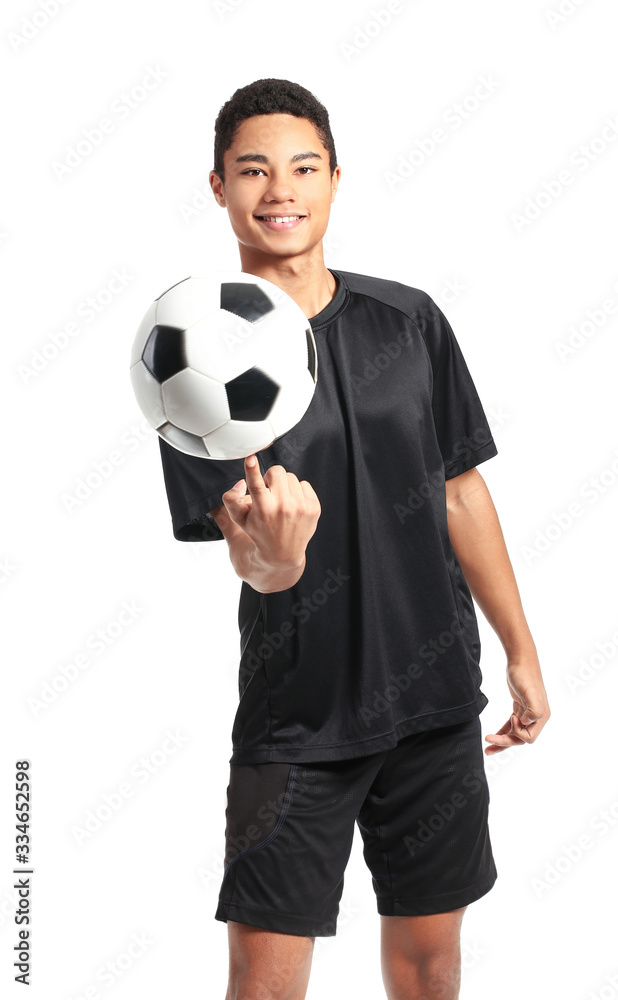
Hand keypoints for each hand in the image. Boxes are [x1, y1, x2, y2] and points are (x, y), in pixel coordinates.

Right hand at [221, 453, 320, 569]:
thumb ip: (231, 499)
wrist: (283, 553)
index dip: (252, 470)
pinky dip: (297, 492)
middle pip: (276, 471)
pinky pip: (304, 484)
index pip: (256, 485)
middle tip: (269, 494)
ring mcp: (301, 508)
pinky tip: (293, 505)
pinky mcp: (314, 508)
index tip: (250, 459)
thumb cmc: (259, 533)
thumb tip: (240, 483)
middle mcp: (283, 508)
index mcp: (263, 510)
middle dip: (271, 479)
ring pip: (291, 476)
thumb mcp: (239, 520)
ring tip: (281, 501)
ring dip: (284, 486)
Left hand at [484, 657, 550, 754]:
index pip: (529, 737)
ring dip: (502, 742)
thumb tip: (526, 722)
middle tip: (488, 744)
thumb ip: (534, 710)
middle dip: (505, 743)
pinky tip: (493, 736)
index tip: (512, 718)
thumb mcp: (530, 692)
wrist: (520, 660)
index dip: (517, 732)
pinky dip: (502, 731)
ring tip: (488, 749)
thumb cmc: (525, 675)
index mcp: (541, 716)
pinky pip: (511, 725)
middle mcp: (536, 718)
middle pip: (520, 738)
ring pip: (514, 733)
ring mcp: (527, 713)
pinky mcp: (519, 708)